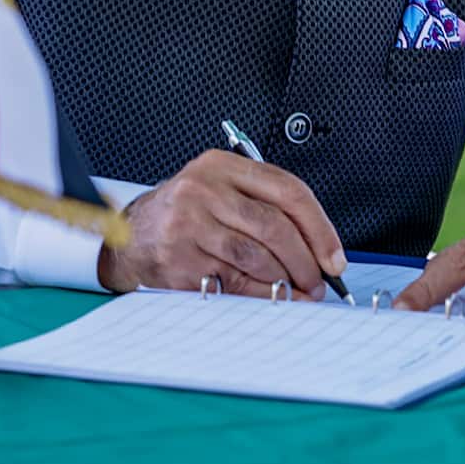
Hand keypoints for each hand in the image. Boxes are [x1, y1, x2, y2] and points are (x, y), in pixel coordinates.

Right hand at [97, 151, 347, 298]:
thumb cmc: (188, 214)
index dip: (319, 228)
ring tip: (297, 291)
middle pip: (273, 226)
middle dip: (305, 260)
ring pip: (255, 257)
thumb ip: (266, 208)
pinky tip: (270, 297)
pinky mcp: (179, 260)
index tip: (334, 256)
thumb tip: (320, 252)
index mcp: (221, 166)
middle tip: (319, 281)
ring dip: (285, 281)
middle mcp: (203, 190)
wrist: (130, 234)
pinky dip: (259, 294)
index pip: (287, 191)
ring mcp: (187, 225)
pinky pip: (232, 282)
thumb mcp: (222, 192)